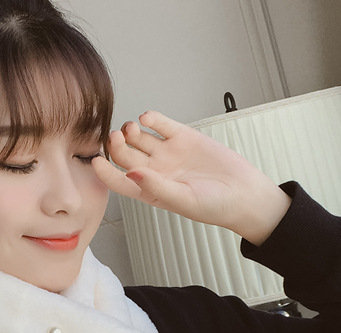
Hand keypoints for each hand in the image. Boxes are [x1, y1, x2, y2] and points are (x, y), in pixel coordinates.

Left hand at [92, 110, 291, 245]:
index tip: (96, 161)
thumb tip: (130, 173)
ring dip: (131, 131)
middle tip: (116, 137)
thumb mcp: (183, 199)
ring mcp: (168, 153)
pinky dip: (152, 119)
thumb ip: (156, 187)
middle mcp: (155, 172)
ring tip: (132, 128)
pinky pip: (161, 125)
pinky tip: (148, 117)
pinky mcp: (183, 137)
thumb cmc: (215, 206)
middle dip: (117, 146)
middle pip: (126, 156)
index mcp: (150, 192)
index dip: (105, 172)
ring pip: (139, 138)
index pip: (119, 182)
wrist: (245, 194)